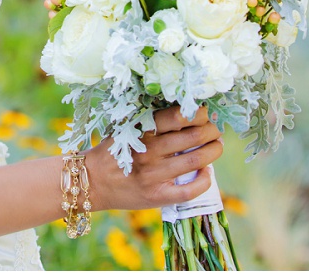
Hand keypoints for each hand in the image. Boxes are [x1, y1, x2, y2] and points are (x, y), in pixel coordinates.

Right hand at [82, 105, 223, 211]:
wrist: (91, 182)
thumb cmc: (112, 152)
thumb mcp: (125, 129)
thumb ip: (151, 123)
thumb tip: (187, 114)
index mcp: (141, 131)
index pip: (177, 116)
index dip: (198, 113)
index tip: (206, 112)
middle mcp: (149, 152)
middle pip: (193, 137)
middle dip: (212, 130)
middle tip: (215, 129)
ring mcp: (154, 175)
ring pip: (196, 160)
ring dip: (214, 150)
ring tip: (217, 146)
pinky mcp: (157, 196)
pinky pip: (190, 191)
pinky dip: (205, 180)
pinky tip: (207, 173)